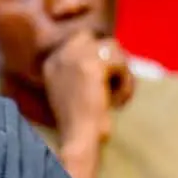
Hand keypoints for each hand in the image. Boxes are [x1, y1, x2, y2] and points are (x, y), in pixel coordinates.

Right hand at [42, 32, 133, 177]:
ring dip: (121, 72)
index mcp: (51, 62)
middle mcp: (59, 55)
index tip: (100, 82)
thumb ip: (82, 68)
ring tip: (114, 97)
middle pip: (98, 38)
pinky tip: (117, 101)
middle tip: (112, 84)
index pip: (82, 38)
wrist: (79, 139)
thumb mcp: (72, 89)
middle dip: (111, 58)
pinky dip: (126, 83)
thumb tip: (108, 49)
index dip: (99, 56)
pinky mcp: (92, 64)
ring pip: (113, 48)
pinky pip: (121, 63)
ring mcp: (74, 57)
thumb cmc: (79, 122)